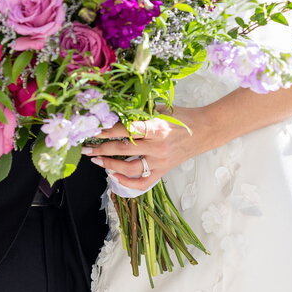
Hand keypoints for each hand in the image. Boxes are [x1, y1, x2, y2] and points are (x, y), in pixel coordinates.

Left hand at [81, 107, 212, 190]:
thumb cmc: (182, 117)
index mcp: (157, 127)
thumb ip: (140, 112)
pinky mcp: (162, 171)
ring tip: (96, 160)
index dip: (107, 131)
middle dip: (101, 149)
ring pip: (129, 168)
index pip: (126, 130)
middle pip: (123, 150)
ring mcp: (160, 162)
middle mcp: (157, 147)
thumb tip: (115, 111)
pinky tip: (113, 176)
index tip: (93, 130)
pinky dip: (126, 182)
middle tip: (86, 148)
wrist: (205, 131)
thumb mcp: (161, 109)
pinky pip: (142, 183)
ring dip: (109, 165)